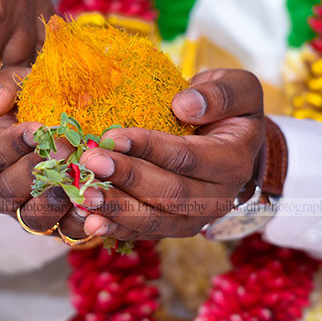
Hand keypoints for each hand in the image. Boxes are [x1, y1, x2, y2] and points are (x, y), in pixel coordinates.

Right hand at [0, 67, 86, 237]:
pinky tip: (95, 208)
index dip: (16, 142)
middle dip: (39, 170)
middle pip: (11, 189)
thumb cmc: (39, 104)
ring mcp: (26, 211)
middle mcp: (2, 189)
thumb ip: (4, 85)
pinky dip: (79, 223)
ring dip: (57, 201)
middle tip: (67, 152)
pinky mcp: (54, 227)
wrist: (71, 130)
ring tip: (78, 183)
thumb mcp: (20, 84)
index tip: (40, 130)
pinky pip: (63, 233)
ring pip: (33, 216)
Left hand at [72, 69, 265, 241]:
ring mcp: (195, 218)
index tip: (113, 136)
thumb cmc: (229, 108)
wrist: (230, 140)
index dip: (149, 148)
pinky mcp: (174, 226)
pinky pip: (144, 232)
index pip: (186, 158)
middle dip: (126, 178)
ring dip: (116, 209)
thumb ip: (222, 93)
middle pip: (169, 194)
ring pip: (155, 220)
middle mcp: (218, 198)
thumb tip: (185, 106)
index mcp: (233, 162)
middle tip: (89, 162)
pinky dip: (115, 228)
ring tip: (83, 196)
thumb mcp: (238, 88)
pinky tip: (89, 220)